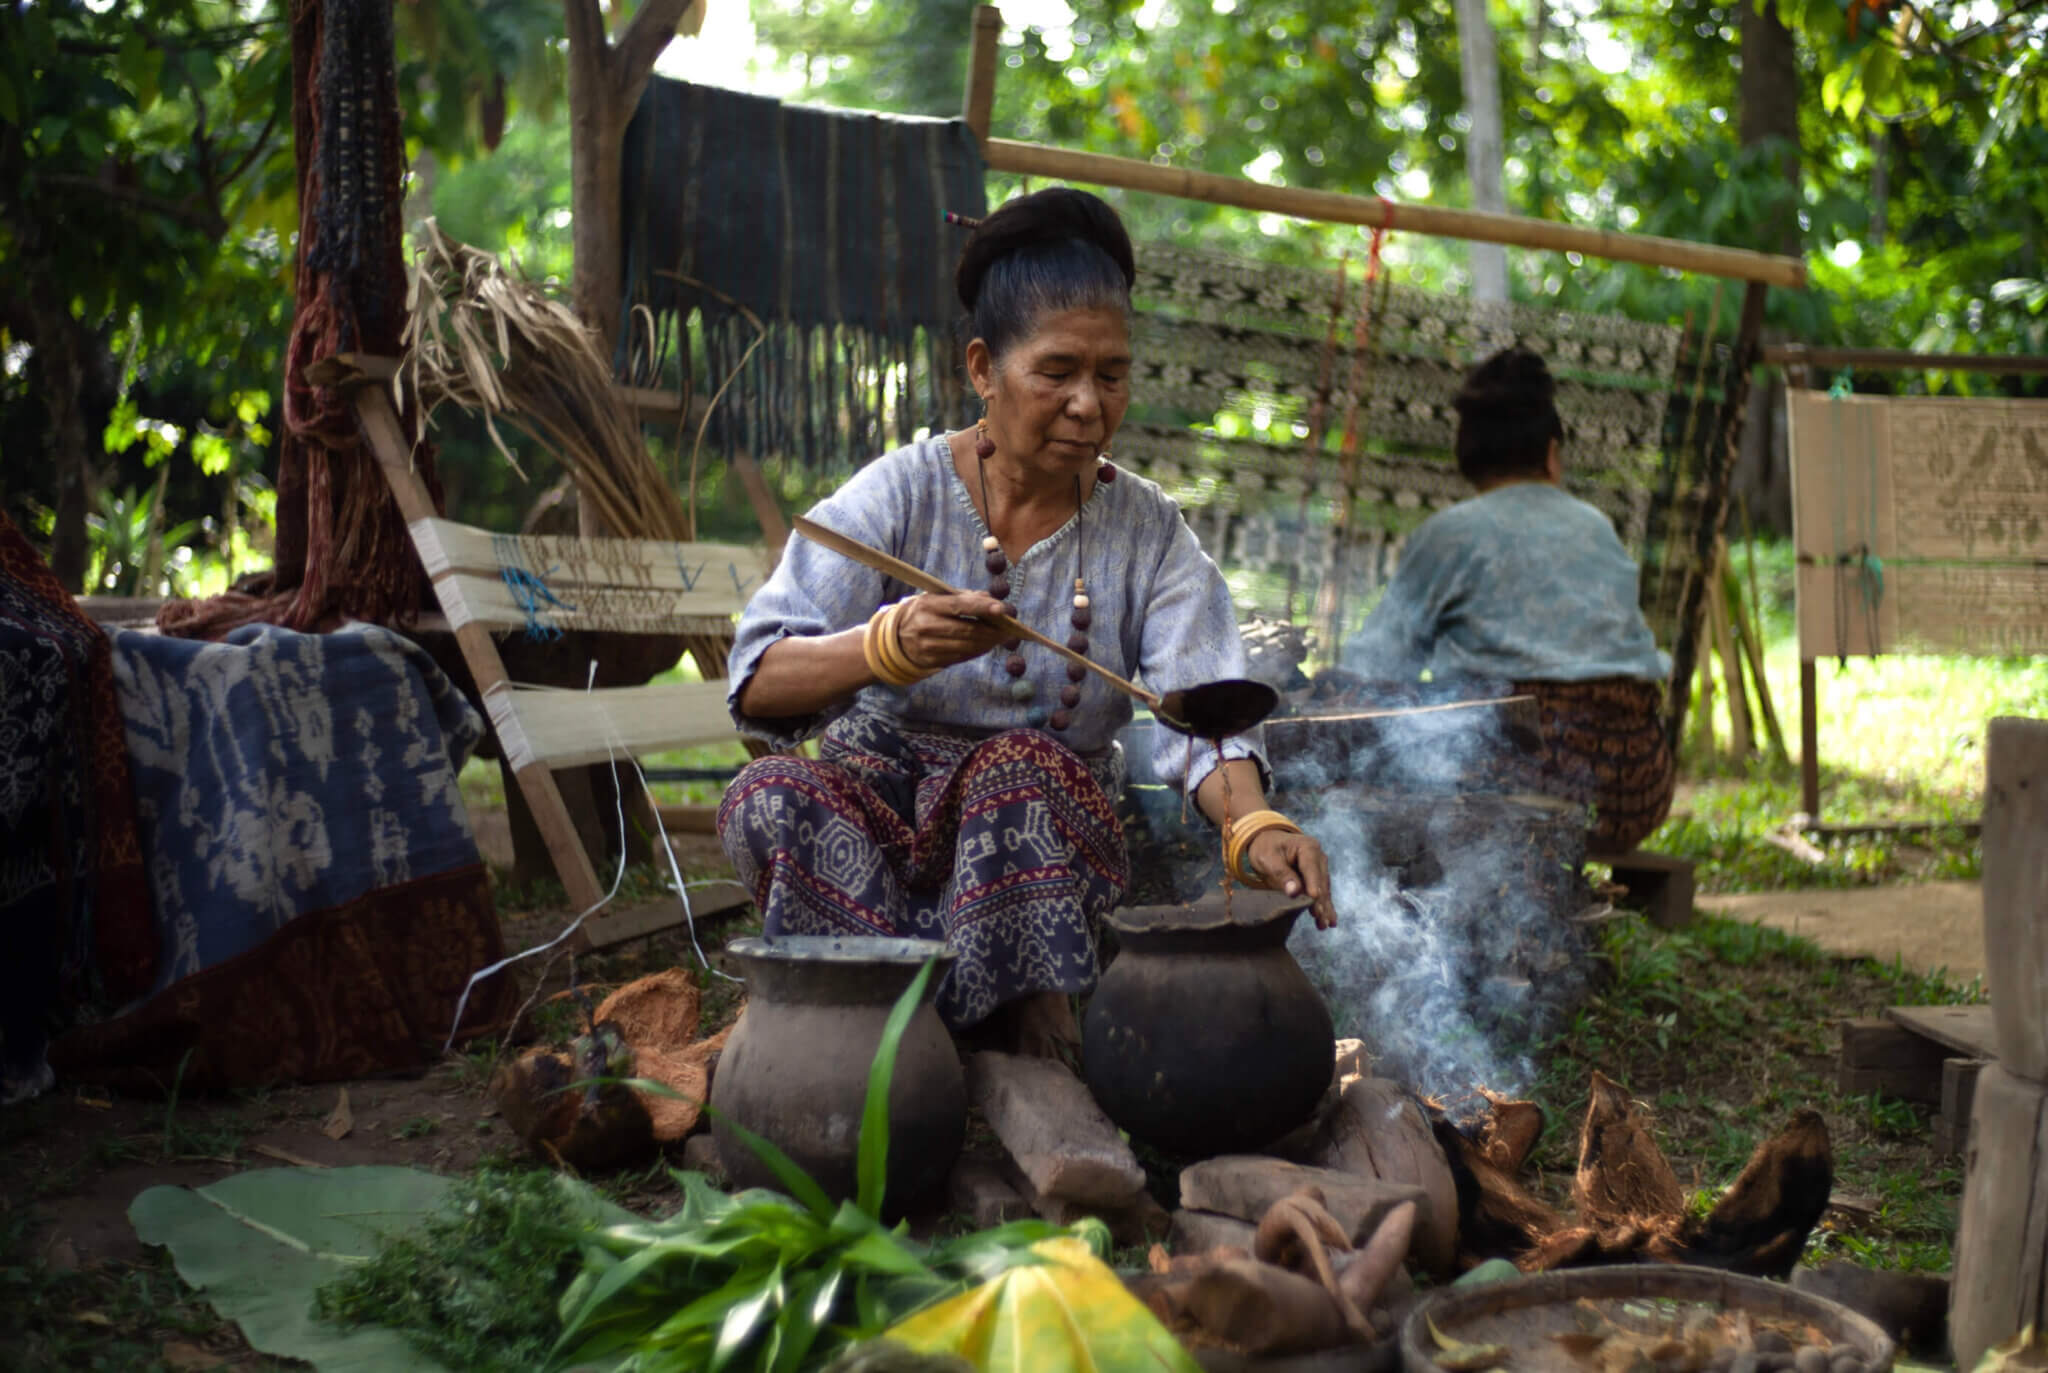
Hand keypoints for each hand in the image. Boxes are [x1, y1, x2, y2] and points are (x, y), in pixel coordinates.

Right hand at [894, 591, 1009, 672]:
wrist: (896, 636)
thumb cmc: (924, 611)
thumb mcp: (936, 597)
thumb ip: (964, 597)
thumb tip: (991, 600)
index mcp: (927, 605)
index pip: (958, 606)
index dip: (981, 607)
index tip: (1001, 609)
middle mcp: (925, 626)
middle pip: (967, 630)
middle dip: (992, 630)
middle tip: (1010, 628)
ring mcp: (927, 646)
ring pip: (967, 646)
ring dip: (989, 642)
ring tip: (1002, 637)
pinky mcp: (931, 661)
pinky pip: (961, 657)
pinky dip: (978, 651)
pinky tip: (987, 645)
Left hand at [1246, 829, 1336, 928]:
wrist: (1268, 842)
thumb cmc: (1266, 848)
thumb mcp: (1268, 858)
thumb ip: (1281, 874)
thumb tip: (1294, 891)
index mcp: (1307, 847)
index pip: (1311, 868)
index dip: (1313, 883)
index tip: (1314, 899)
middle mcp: (1318, 857)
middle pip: (1320, 881)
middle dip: (1320, 901)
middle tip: (1320, 919)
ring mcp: (1320, 868)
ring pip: (1324, 890)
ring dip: (1324, 907)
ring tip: (1324, 924)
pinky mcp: (1317, 878)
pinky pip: (1322, 894)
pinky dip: (1325, 907)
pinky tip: (1330, 920)